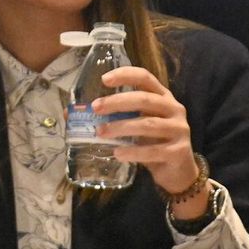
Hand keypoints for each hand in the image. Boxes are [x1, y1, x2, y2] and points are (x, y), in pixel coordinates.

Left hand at [91, 66, 200, 199]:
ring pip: (147, 125)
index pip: (145, 78)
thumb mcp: (136, 126)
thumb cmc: (152, 143)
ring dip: (121, 127)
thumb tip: (69, 113)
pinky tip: (117, 153)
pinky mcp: (178, 151)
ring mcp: (179, 130)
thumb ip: (113, 118)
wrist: (178, 172)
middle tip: (95, 108)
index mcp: (163, 97)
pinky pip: (153, 150)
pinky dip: (133, 152)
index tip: (104, 79)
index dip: (126, 75)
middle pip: (144, 99)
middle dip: (117, 102)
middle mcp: (173, 109)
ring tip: (100, 132)